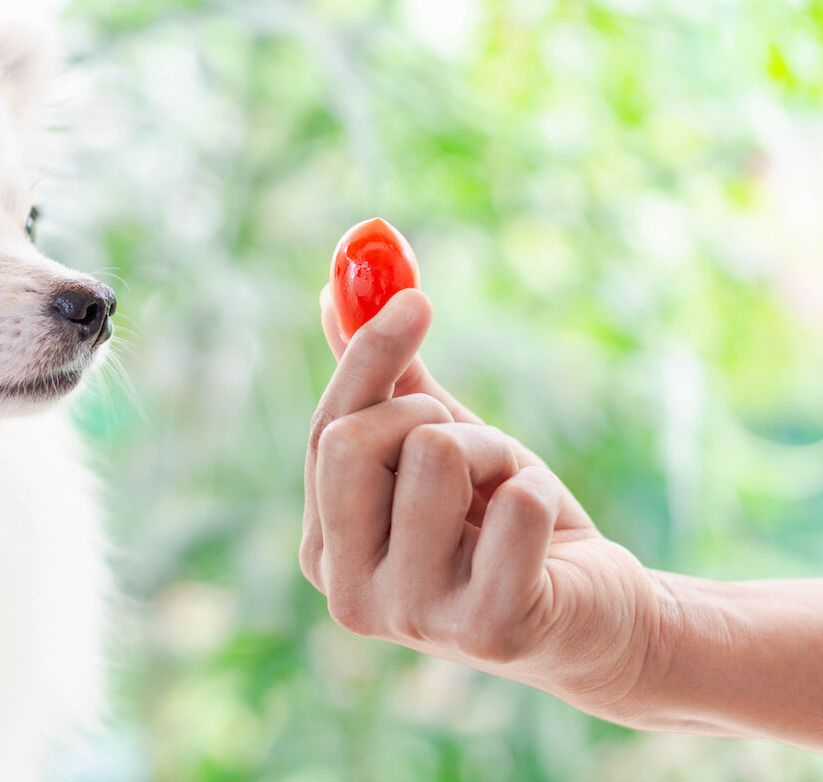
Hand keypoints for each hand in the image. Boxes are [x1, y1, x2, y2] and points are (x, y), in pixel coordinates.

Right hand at [302, 288, 664, 723]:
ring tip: (508, 494)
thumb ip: (383, 379)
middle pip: (353, 442)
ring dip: (494, 451)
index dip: (368, 358)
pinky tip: (543, 538)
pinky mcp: (488, 630)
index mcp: (324, 550)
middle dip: (428, 414)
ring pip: (436, 456)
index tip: (415, 299)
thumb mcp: (439, 443)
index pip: (325, 433)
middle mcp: (350, 594)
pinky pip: (514, 503)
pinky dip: (538, 490)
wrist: (594, 611)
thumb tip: (335, 289)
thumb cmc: (501, 521)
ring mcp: (413, 618)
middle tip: (472, 443)